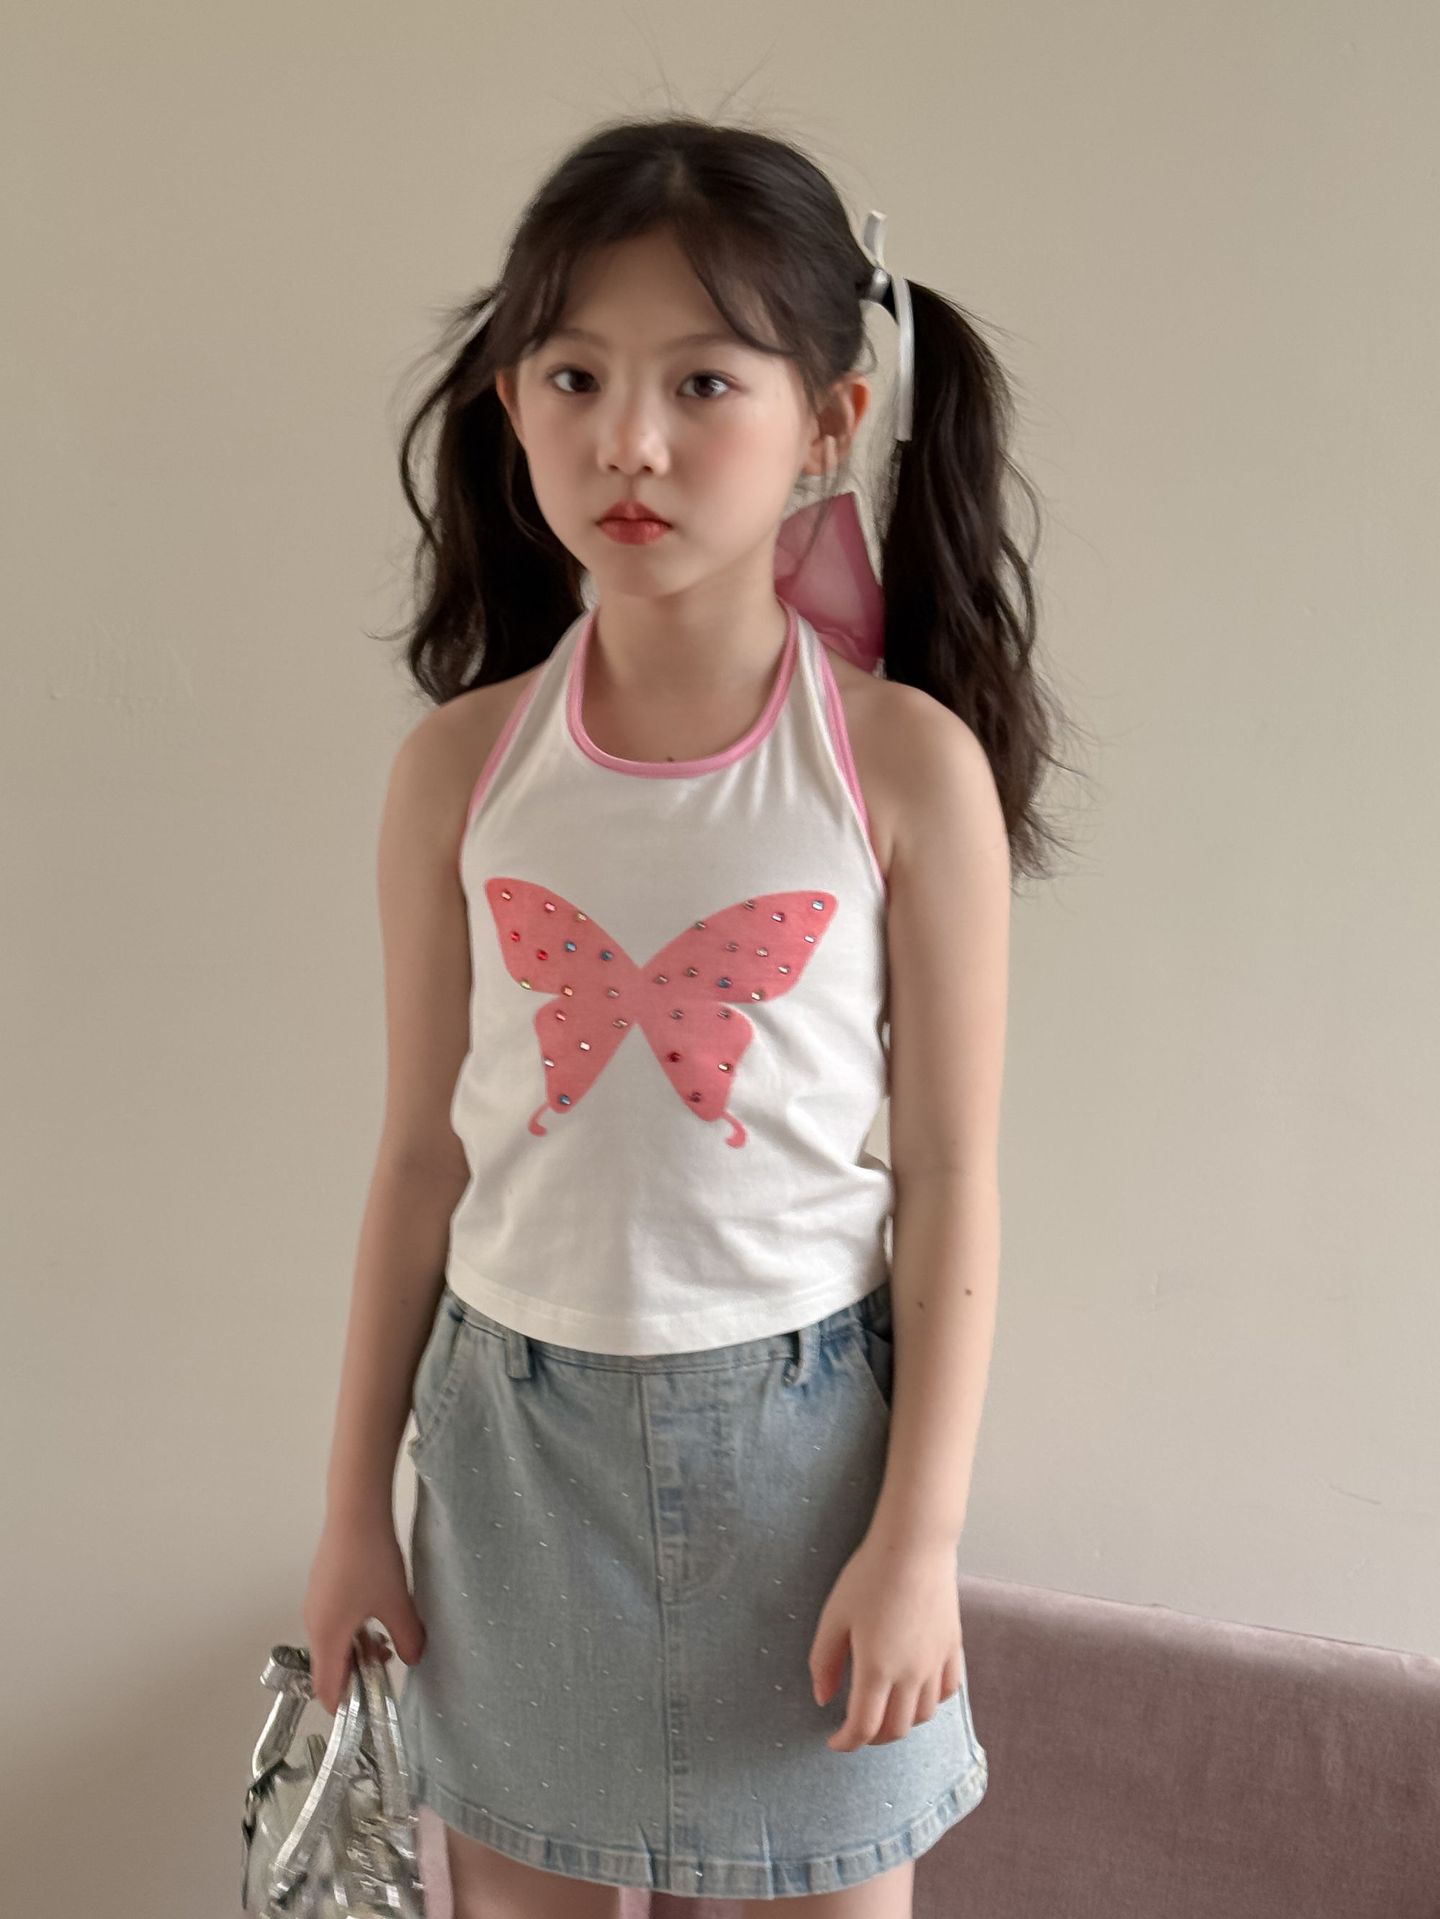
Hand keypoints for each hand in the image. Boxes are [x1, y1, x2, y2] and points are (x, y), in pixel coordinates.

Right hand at [303, 1506, 427, 1714]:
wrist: (356, 1512)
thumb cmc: (373, 1562)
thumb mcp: (398, 1604)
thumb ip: (408, 1639)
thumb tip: (414, 1661)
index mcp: (326, 1636)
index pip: (327, 1689)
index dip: (346, 1707)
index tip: (370, 1710)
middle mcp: (313, 1623)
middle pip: (329, 1666)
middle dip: (358, 1673)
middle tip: (390, 1663)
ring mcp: (315, 1603)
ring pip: (333, 1642)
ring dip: (359, 1648)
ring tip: (390, 1636)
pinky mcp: (321, 1586)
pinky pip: (334, 1621)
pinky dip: (353, 1628)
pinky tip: (379, 1610)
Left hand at [808, 1534, 964, 1751]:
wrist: (914, 1545)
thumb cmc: (868, 1576)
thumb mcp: (834, 1616)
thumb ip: (824, 1662)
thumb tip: (822, 1699)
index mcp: (877, 1669)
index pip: (863, 1727)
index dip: (846, 1742)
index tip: (833, 1742)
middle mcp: (911, 1674)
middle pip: (896, 1729)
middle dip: (873, 1738)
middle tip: (856, 1728)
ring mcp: (936, 1662)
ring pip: (924, 1715)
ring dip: (902, 1723)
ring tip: (885, 1711)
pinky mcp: (952, 1646)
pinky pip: (948, 1690)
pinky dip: (932, 1702)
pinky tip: (918, 1692)